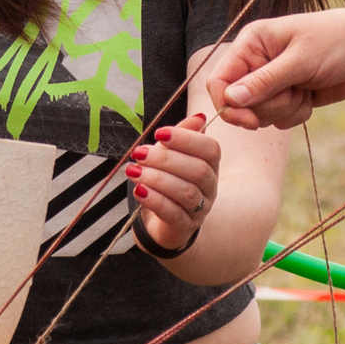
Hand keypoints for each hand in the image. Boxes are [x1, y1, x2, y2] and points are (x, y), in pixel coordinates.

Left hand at [127, 112, 218, 253]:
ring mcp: (200, 209)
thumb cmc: (169, 180)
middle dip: (165, 159)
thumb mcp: (172, 154)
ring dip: (157, 179)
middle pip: (197, 170)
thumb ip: (182, 136)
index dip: (186, 139)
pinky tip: (139, 190)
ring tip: (134, 172)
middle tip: (139, 154)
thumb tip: (199, 117)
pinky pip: (173, 213)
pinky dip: (154, 200)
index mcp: (210, 165)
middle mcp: (210, 187)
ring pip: (186, 192)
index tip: (159, 134)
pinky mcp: (185, 226)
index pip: (210, 149)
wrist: (163, 220)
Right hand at [205, 11, 344, 130]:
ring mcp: (271, 81)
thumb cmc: (338, 42)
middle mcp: (256, 61)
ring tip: (305, 89)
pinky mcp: (287, 96)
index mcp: (251, 43)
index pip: (219, 80)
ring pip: (259, 115)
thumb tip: (231, 99)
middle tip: (294, 91)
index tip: (251, 121)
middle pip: (239, 104)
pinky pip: (278, 120)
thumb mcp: (301, 60)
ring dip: (284, 110)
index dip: (229, 105)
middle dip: (268, 106)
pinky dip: (295, 114)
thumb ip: (265, 81)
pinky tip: (311, 97)